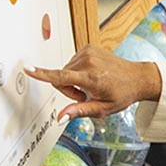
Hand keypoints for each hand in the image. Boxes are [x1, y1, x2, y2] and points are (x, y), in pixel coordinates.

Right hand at [24, 44, 162, 119]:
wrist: (137, 78)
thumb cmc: (122, 93)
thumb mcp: (102, 108)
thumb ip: (78, 111)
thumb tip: (60, 118)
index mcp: (91, 78)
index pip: (61, 77)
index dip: (42, 74)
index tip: (28, 68)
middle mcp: (89, 62)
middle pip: (61, 77)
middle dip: (68, 89)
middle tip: (85, 95)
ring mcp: (89, 52)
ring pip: (65, 69)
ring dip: (73, 80)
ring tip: (91, 85)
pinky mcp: (89, 47)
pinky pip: (72, 62)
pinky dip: (78, 70)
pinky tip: (92, 75)